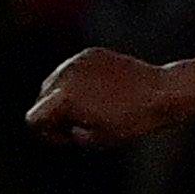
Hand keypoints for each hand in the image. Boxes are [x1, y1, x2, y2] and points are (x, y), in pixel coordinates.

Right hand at [29, 48, 188, 144]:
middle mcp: (64, 76)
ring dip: (66, 95)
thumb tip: (62, 123)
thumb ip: (69, 133)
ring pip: (55, 81)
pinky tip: (103, 90)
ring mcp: (75, 61)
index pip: (33, 118)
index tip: (69, 136)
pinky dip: (80, 80)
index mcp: (63, 99)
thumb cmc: (131, 121)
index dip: (47, 133)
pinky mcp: (89, 54)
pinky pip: (72, 69)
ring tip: (94, 106)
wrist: (161, 93)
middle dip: (55, 113)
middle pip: (42, 98)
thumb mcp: (96, 140)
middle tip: (83, 122)